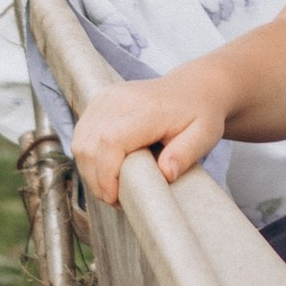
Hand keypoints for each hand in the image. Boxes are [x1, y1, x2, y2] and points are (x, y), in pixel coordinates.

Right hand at [73, 61, 227, 203]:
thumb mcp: (204, 135)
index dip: (106, 174)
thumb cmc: (199, 114)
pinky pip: (81, 135)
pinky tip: (106, 168)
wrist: (193, 88)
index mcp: (147, 108)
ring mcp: (107, 97)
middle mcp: (121, 99)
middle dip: (97, 179)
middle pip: (89, 145)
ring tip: (112, 185)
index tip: (116, 197)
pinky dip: (88, 157)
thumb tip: (166, 173)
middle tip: (116, 198)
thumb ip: (186, 153)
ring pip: (80, 142)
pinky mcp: (99, 100)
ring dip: (90, 170)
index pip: (111, 141)